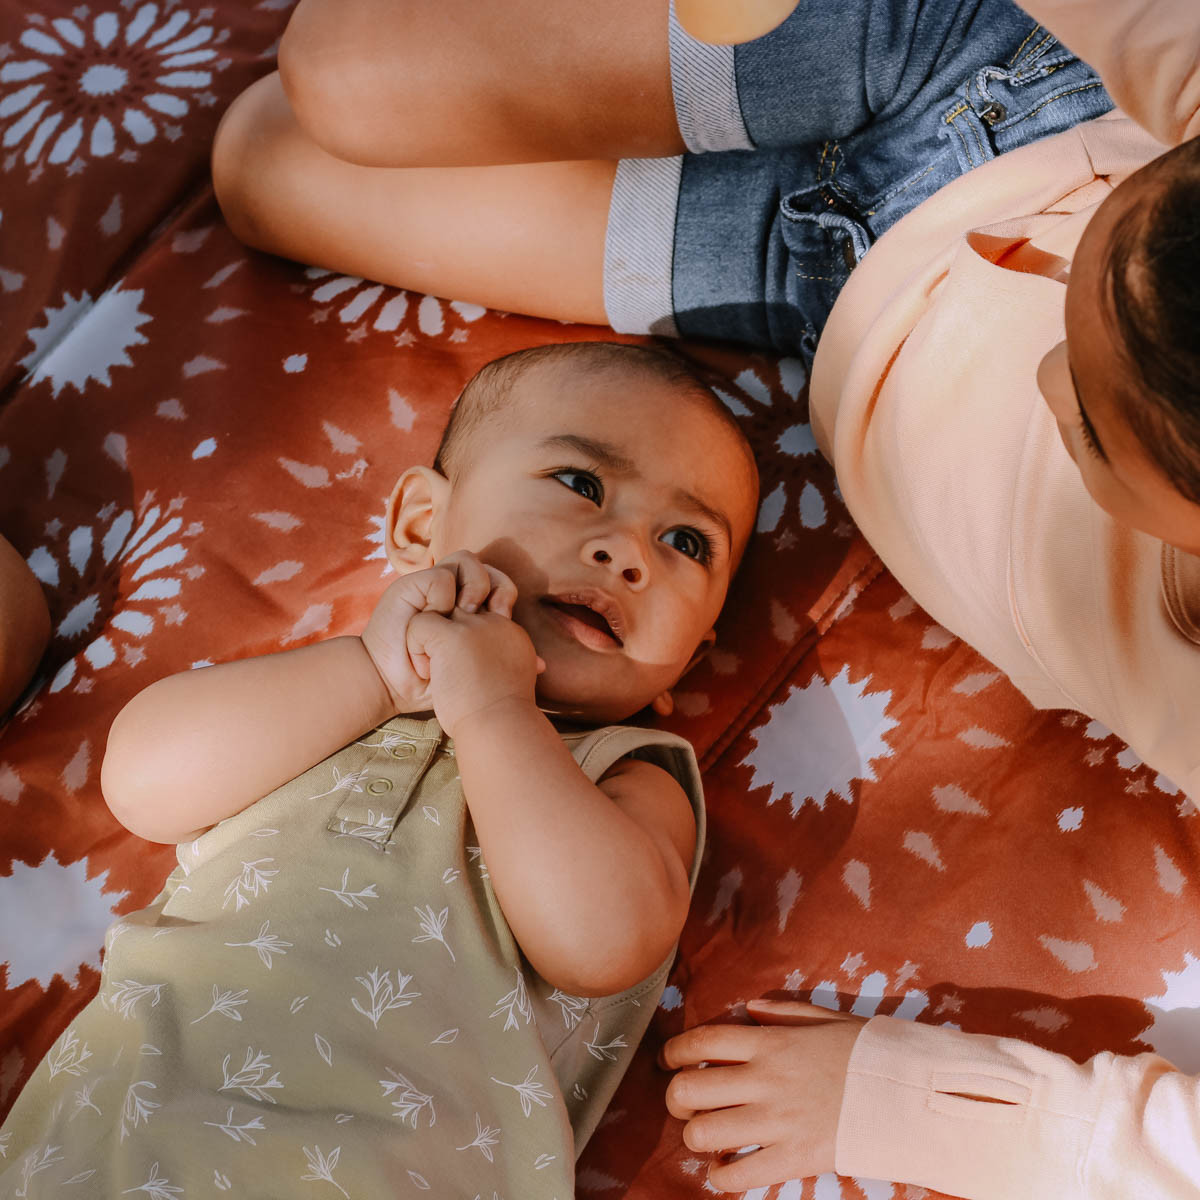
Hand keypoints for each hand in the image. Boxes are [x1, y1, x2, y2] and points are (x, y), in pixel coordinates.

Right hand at [361, 551, 516, 713]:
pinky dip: (444, 595)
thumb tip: (543, 664)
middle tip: (496, 613)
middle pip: (487, 568)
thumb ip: (503, 660)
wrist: (390, 685)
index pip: (499, 585)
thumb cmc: (430, 683)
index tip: (507, 619)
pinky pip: (440, 575)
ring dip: (473, 584)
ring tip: (468, 612)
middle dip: (496, 585)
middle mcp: (453, 595)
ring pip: (466, 560)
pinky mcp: (411, 587)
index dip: (506, 595)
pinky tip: (440, 619)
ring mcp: (432, 589)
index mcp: (471, 612)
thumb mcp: (472, 671)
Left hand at [405, 604, 543, 736]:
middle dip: (444, 636)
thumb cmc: (502, 717)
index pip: (479, 616)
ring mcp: (473, 626)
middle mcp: (494, 622)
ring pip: (438, 611)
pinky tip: (427, 672)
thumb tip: (539, 664)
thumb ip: (518, 663)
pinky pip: (420, 623)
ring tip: (437, 672)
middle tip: (447, 671)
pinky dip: (415, 647)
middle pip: (458, 610)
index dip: (464, 639)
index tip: (468, 671)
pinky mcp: (451, 635)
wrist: (497, 729)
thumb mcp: (520, 681)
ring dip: (430, 640)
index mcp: (511, 632)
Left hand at [662, 999, 866, 1192]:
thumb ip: (783, 1012)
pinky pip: (739, 1175)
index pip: (701, 1042)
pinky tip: (724, 1171)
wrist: (907, 1094)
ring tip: (707, 1136)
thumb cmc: (865, 1053)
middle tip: (685, 1103)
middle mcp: (764, 1080)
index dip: (673, 1051)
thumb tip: (748, 1009)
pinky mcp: (793, 1159)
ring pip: (704, 1134)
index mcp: (770, 1043)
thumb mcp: (824, 1018)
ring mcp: (776, 1122)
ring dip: (696, 1138)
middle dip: (676, 1098)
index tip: (667, 1060)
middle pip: (689, 1090)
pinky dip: (722, 1177)